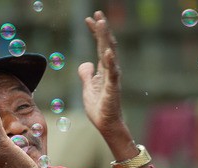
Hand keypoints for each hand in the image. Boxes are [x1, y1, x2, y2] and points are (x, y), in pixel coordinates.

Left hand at [78, 10, 125, 138]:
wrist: (107, 124)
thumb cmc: (99, 107)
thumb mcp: (87, 88)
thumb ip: (86, 75)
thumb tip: (84, 64)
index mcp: (103, 69)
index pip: (99, 46)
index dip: (95, 32)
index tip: (89, 18)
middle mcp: (110, 70)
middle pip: (106, 45)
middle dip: (102, 29)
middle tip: (97, 13)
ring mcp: (113, 78)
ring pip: (110, 54)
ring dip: (105, 38)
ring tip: (102, 24)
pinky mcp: (113, 88)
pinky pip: (112, 73)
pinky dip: (110, 62)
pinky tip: (107, 52)